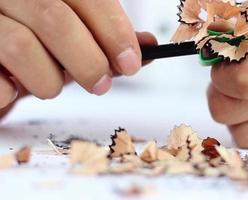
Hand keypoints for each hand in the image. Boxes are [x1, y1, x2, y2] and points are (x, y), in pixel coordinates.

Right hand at [0, 0, 156, 118]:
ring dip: (49, 80)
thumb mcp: (71, 35)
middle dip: (88, 61)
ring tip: (51, 84)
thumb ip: (104, 36)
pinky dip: (11, 92)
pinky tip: (15, 87)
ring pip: (22, 47)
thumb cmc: (33, 42)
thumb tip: (148, 45)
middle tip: (100, 84)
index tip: (131, 62)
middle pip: (56, 19)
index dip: (114, 31)